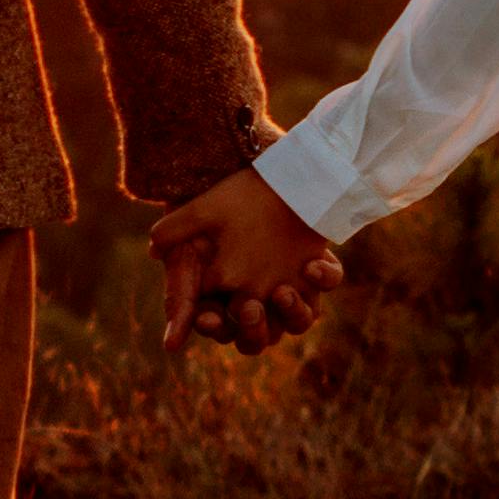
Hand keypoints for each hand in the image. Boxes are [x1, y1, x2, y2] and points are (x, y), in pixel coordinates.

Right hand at [147, 167, 340, 353]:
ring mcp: (291, 279)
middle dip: (253, 330)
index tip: (210, 318)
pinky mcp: (317, 261)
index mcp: (226, 290)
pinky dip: (324, 279)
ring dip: (293, 315)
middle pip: (258, 337)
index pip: (220, 327)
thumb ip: (177, 283)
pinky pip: (327, 283)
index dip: (215, 328)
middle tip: (250, 307)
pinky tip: (312, 263)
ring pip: (297, 321)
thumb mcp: (194, 229)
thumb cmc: (224, 193)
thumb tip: (170, 342)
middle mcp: (259, 291)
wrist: (260, 155)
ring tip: (283, 290)